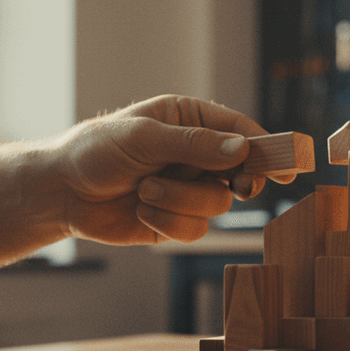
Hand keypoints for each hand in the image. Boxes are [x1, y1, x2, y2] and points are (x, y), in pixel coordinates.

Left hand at [55, 95, 294, 244]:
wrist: (62, 192)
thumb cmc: (96, 151)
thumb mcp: (143, 138)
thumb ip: (194, 145)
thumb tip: (242, 149)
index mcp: (191, 121)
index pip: (241, 131)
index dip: (267, 148)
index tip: (287, 165)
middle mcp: (196, 154)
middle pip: (241, 172)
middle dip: (232, 182)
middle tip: (238, 187)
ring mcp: (188, 188)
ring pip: (218, 205)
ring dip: (180, 201)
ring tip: (145, 191)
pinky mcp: (175, 220)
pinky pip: (195, 229)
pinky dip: (167, 222)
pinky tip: (142, 210)